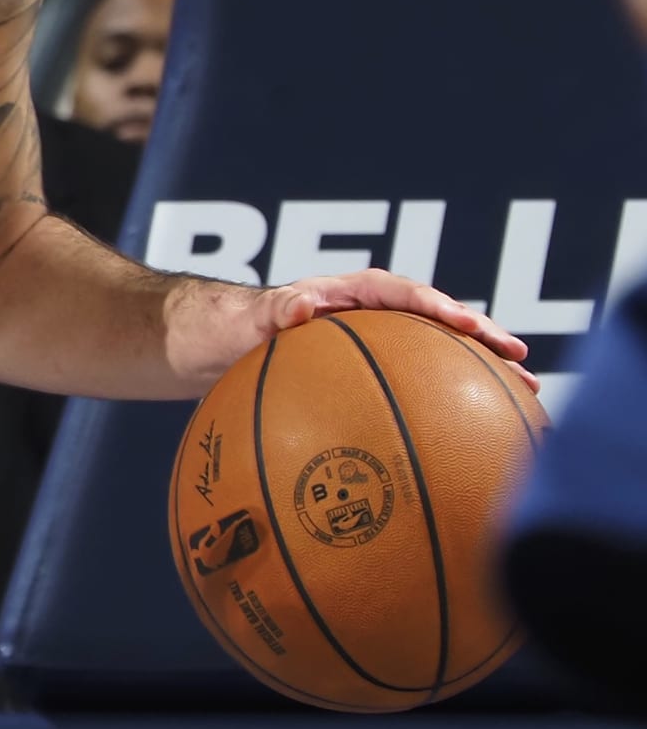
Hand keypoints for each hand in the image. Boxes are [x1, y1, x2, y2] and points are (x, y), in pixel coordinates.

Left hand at [167, 268, 535, 390]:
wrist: (206, 345)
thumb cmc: (225, 327)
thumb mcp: (245, 319)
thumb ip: (275, 311)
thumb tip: (300, 309)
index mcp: (346, 294)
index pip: (403, 293)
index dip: (439, 307)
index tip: (469, 325)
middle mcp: (367, 315)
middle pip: (436, 322)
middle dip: (482, 339)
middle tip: (522, 363)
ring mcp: (371, 343)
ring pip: (434, 354)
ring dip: (477, 370)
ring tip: (523, 396)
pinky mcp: (366, 371)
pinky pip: (412, 383)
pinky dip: (443, 401)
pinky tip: (467, 435)